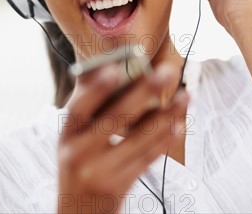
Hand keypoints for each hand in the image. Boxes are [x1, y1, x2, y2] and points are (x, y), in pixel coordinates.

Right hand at [57, 62, 188, 213]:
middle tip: (166, 72)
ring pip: (139, 139)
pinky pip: (147, 159)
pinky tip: (178, 124)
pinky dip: (164, 140)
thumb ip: (89, 107)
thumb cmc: (78, 165)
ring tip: (185, 96)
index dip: (96, 89)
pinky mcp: (120, 186)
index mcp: (66, 136)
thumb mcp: (73, 138)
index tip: (115, 68)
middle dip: (144, 93)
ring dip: (166, 115)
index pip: (78, 108)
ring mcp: (100, 172)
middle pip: (114, 120)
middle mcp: (79, 154)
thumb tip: (110, 65)